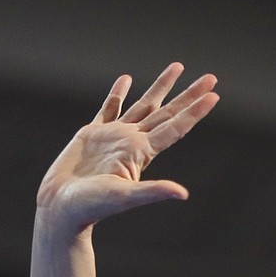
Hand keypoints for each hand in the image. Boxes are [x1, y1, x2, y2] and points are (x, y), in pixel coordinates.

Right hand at [36, 64, 219, 234]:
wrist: (61, 209)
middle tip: (210, 78)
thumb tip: (183, 194)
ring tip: (177, 67)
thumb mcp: (124, 197)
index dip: (194, 112)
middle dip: (189, 96)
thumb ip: (153, 191)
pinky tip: (126, 80)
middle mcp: (132, 142)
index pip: (175, 128)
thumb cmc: (91, 206)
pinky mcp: (92, 135)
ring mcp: (114, 137)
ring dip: (160, 87)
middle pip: (167, 113)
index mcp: (141, 153)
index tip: (214, 95)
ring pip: (143, 105)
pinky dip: (118, 94)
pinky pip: (109, 109)